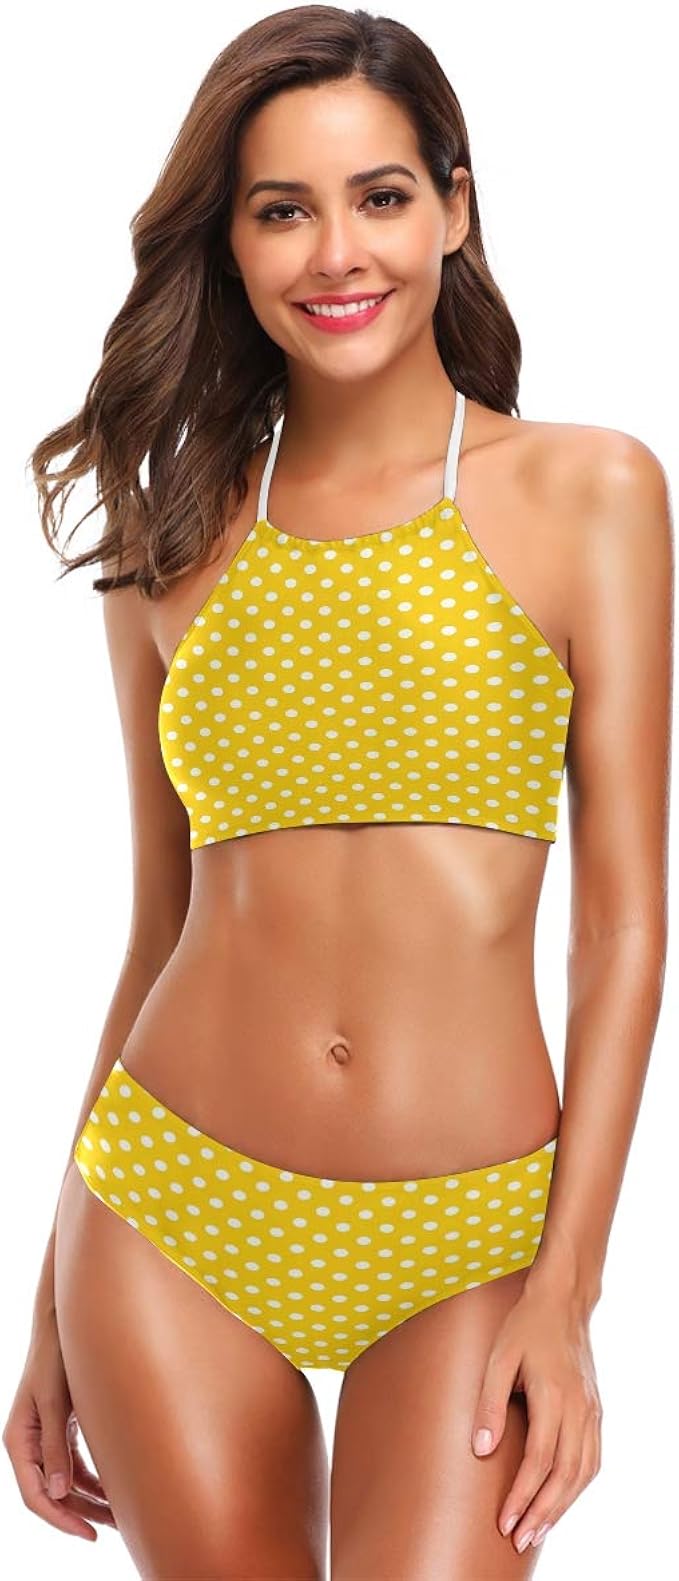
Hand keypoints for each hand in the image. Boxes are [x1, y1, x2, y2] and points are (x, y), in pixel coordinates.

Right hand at [2, 1312, 116, 1542]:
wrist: (65, 1323)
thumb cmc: (56, 1357)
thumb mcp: (56, 1401)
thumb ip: (56, 1445)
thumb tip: (59, 1493)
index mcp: (19, 1440)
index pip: (35, 1495)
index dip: (60, 1518)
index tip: (88, 1533)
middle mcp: (29, 1443)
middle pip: (52, 1493)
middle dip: (81, 1513)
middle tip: (113, 1527)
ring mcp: (45, 1436)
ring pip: (65, 1481)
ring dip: (89, 1499)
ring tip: (119, 1515)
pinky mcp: (61, 1427)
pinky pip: (75, 1464)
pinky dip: (92, 1479)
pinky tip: (114, 1489)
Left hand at [470, 1277, 602, 1554]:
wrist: (563, 1302)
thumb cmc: (525, 1327)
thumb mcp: (498, 1358)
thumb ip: (489, 1403)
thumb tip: (481, 1450)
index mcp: (552, 1395)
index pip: (539, 1459)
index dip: (522, 1495)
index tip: (504, 1521)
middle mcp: (578, 1408)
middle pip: (564, 1475)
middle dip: (541, 1512)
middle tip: (518, 1539)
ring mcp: (591, 1410)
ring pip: (582, 1472)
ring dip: (561, 1506)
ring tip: (537, 1530)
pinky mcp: (595, 1410)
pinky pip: (592, 1458)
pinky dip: (578, 1486)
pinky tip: (561, 1500)